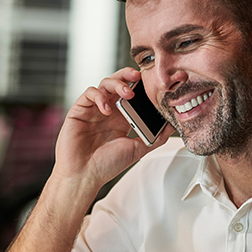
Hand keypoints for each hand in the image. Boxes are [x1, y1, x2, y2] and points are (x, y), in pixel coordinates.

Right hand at [52, 67, 173, 193]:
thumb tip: (172, 126)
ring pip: (104, 84)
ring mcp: (93, 109)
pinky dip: (99, 96)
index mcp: (121, 117)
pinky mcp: (79, 110)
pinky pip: (89, 93)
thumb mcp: (137, 149)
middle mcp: (107, 110)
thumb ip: (156, 137)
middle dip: (128, 75)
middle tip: (138, 76)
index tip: (151, 82)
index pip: (131, 92)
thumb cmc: (107, 165)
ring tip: (127, 93)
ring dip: (117, 84)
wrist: (84, 176)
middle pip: (117, 82)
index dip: (139, 84)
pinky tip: (107, 109)